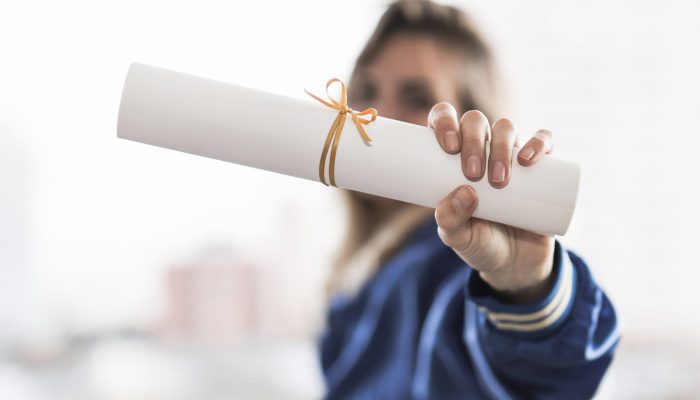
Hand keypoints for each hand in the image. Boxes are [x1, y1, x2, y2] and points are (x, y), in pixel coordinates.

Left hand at [428, 103, 555, 303]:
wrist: (515, 264)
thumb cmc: (478, 242)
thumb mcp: (458, 237)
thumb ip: (450, 221)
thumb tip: (463, 192)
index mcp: (451, 155)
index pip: (443, 120)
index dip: (444, 121)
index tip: (448, 146)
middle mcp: (481, 147)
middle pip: (476, 122)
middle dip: (473, 141)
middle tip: (473, 173)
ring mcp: (511, 153)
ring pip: (506, 128)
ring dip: (501, 145)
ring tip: (500, 179)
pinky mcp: (541, 165)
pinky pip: (544, 140)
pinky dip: (540, 141)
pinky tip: (530, 158)